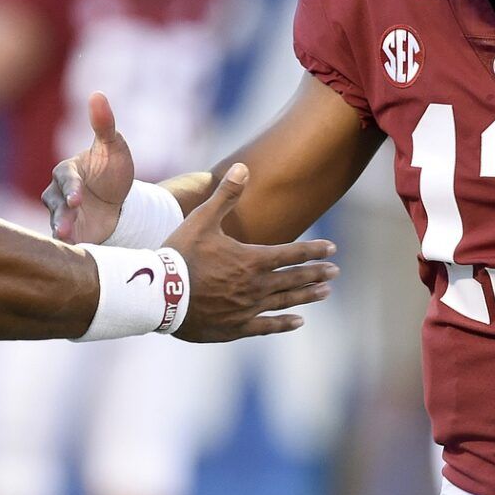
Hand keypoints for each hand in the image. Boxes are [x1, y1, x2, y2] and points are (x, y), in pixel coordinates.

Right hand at [44, 92, 134, 243]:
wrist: (119, 202)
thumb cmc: (112, 169)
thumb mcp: (113, 146)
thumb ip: (104, 124)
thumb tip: (98, 94)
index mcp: (67, 172)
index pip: (66, 180)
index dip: (71, 189)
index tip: (78, 199)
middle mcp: (59, 194)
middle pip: (57, 205)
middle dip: (62, 216)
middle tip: (65, 228)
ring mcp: (64, 216)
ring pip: (58, 224)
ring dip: (61, 234)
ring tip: (67, 244)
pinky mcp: (72, 235)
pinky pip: (67, 242)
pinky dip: (70, 249)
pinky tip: (76, 257)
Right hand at [164, 163, 336, 342]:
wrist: (160, 295)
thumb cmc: (180, 254)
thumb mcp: (202, 220)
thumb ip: (225, 195)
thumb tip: (242, 167)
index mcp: (251, 259)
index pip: (291, 253)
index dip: (313, 250)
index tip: (332, 248)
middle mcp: (255, 286)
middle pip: (294, 278)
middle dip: (316, 273)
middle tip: (334, 271)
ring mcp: (247, 308)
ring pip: (285, 301)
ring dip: (307, 296)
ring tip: (325, 293)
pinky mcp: (235, 327)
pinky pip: (266, 326)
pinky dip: (283, 324)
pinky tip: (298, 322)